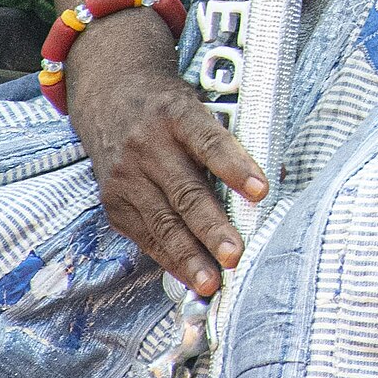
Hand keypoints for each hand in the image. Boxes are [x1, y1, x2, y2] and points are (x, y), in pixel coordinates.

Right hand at [65, 7, 266, 296]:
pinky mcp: (113, 201)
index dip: (237, 168)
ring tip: (212, 282)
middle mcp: (147, 145)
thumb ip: (228, 143)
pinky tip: (191, 276)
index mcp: (177, 114)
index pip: (210, 143)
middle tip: (236, 255)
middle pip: (185, 191)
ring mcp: (126, 175)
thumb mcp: (197, 106)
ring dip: (189, 256)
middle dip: (212, 228)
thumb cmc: (168, 108)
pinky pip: (145, 235)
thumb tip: (268, 189)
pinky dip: (170, 259)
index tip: (262, 191)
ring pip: (162, 222)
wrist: (109, 95)